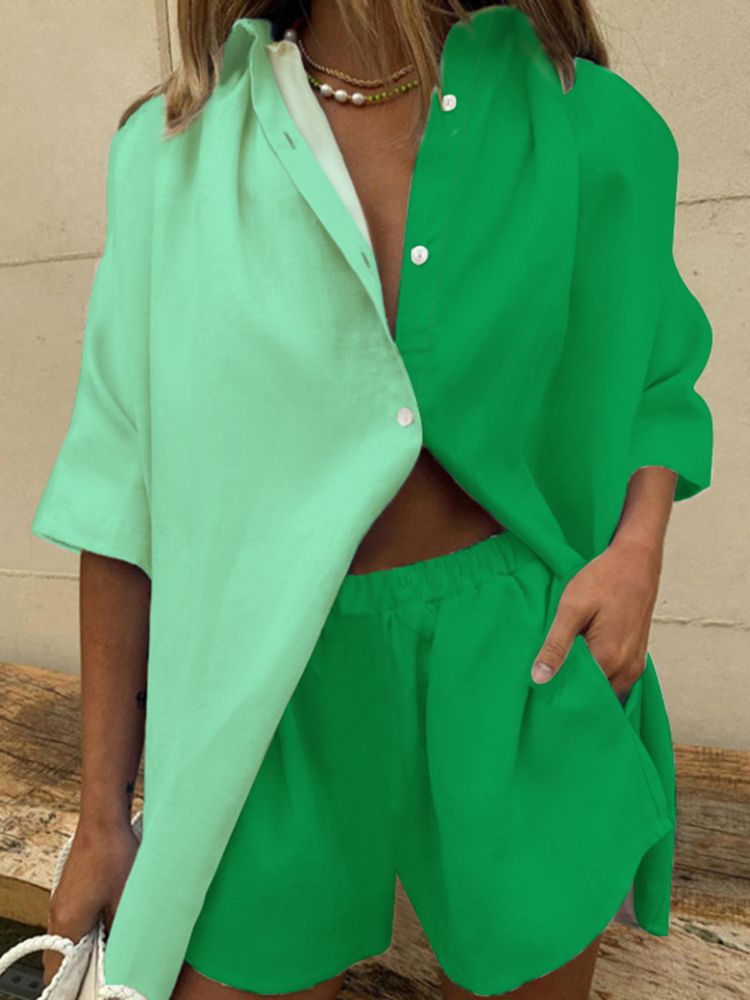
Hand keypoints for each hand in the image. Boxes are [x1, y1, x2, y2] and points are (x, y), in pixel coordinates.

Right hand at [42, 820, 138, 986]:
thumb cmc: (113, 854)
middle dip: (82, 965)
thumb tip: (121, 953)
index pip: (58, 968)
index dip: (73, 983)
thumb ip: (118, 931)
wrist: (105, 818)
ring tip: (111, 946)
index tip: (89, 987)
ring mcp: (63, 899)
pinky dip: (89, 925)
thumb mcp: (124, 900)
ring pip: (71, 934)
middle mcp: (58, 913)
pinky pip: (76, 916)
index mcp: (66, 923)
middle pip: (63, 953)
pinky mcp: (72, 888)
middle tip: (105, 969)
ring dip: (87, 944)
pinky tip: (110, 921)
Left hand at [530, 536, 662, 697]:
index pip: (580, 697)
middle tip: (547, 682)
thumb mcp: (572, 608)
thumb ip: (556, 645)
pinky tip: (581, 661)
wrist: (636, 560)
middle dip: (572, 694)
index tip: (540, 691)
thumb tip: (539, 678)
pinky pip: (616, 680)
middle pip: (596, 698)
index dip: (558, 696)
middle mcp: (627, 670)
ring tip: (563, 670)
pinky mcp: (637, 657)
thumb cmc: (604, 579)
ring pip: (607, 691)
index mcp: (609, 660)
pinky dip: (599, 677)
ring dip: (587, 685)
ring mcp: (635, 665)